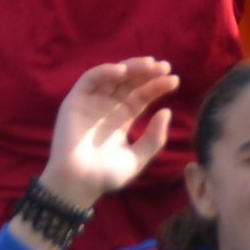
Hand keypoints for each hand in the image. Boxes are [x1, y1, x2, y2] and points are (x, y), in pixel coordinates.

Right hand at [39, 58, 179, 209]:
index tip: (174, 81)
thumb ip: (154, 138)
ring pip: (112, 76)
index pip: (142, 96)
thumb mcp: (137, 158)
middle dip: (147, 72)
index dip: (157, 86)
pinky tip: (123, 72)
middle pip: (129, 82)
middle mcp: (107, 108)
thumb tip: (167, 111)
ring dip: (131, 66)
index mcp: (121, 119)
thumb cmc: (105, 176)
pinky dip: (105, 71)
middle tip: (165, 67)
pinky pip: (89, 80)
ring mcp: (91, 103)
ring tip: (150, 64)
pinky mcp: (74, 102)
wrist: (78, 185)